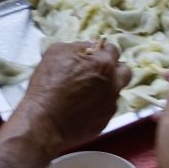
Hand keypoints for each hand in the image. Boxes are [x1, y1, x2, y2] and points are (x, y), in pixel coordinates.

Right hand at [9, 40, 130, 157]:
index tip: (95, 54)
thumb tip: (91, 46)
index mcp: (103, 64)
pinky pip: (106, 109)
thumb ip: (78, 45)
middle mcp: (112, 84)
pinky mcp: (104, 122)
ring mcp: (110, 105)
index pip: (113, 50)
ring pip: (115, 92)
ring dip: (105, 89)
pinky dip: (98, 106)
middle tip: (98, 72)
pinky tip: (82, 107)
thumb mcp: (57, 53)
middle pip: (125, 72)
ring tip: (85, 92)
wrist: (44, 121)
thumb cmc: (48, 85)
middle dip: (114, 69)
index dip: (103, 51)